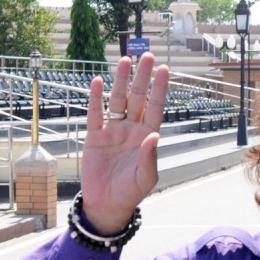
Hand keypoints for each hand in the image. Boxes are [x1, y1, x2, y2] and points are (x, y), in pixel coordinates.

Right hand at [81, 52, 169, 234]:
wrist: (107, 203)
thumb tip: (154, 136)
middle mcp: (131, 129)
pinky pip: (95, 114)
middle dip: (142, 78)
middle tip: (147, 56)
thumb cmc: (131, 191)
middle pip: (138, 98)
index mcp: (146, 136)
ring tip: (126, 60)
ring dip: (122, 81)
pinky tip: (98, 81)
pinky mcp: (94, 137)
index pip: (155, 107)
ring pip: (118, 100)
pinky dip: (96, 98)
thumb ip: (150, 157)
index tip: (164, 70)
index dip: (159, 89)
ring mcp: (112, 131)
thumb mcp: (145, 177)